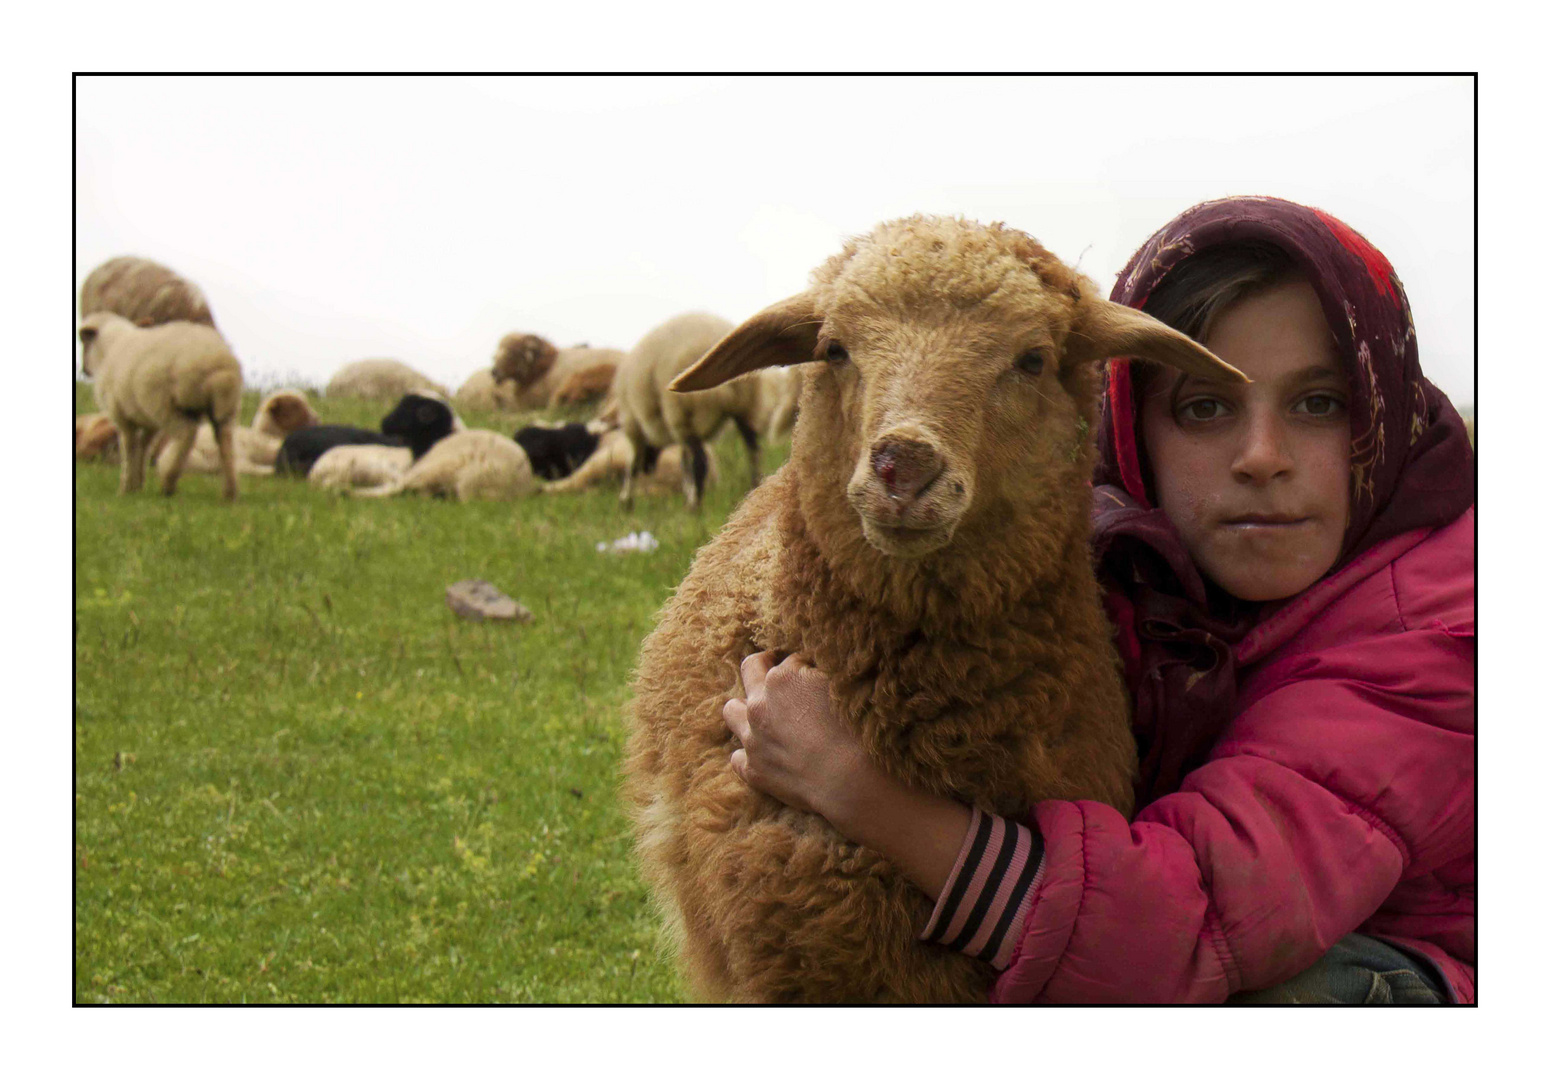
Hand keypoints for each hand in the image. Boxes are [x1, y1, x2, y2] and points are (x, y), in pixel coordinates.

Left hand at [722, 651, 869, 823]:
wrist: (847, 780)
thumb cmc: (852, 731)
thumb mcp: (840, 687)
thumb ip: (818, 673)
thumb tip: (810, 669)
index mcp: (781, 679)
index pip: (789, 660)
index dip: (802, 665)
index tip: (812, 674)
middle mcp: (759, 705)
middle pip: (750, 670)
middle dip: (763, 667)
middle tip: (779, 673)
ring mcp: (752, 738)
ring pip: (731, 711)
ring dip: (744, 708)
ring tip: (762, 714)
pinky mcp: (753, 770)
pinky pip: (737, 757)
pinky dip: (748, 753)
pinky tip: (765, 754)